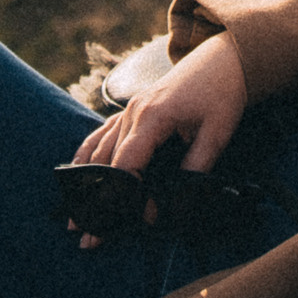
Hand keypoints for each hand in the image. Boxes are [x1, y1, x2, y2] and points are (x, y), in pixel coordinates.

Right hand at [67, 32, 247, 246]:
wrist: (222, 60)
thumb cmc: (221, 95)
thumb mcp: (217, 134)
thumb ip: (193, 171)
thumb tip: (173, 208)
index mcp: (153, 117)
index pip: (126, 164)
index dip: (122, 197)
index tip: (121, 224)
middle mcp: (133, 112)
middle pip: (106, 163)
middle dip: (96, 201)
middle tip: (88, 237)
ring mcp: (129, 109)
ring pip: (98, 150)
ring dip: (86, 184)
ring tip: (76, 218)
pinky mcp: (131, 109)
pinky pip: (101, 133)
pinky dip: (87, 155)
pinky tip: (76, 173)